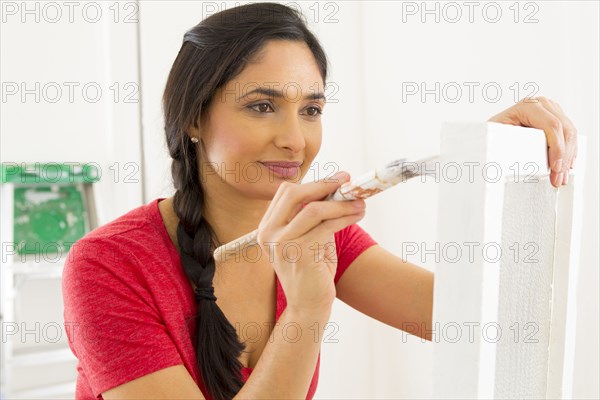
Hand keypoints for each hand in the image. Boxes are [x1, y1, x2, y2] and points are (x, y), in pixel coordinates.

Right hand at [256, 171, 365, 315]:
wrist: (309, 306)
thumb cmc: (311, 271)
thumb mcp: (307, 237)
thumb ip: (312, 215)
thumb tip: (337, 188)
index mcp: (267, 227)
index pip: (286, 193)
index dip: (313, 183)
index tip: (336, 180)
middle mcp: (269, 234)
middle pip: (295, 194)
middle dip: (325, 184)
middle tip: (348, 181)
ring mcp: (282, 244)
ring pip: (314, 209)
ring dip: (341, 203)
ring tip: (359, 203)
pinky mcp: (299, 253)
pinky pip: (326, 226)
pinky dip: (345, 217)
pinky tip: (358, 215)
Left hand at [488, 96, 577, 187]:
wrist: (491, 133)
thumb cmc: (491, 136)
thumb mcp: (496, 138)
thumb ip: (509, 143)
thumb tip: (520, 158)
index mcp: (527, 106)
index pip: (552, 126)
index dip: (557, 148)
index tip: (554, 168)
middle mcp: (541, 104)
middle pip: (565, 130)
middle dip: (564, 157)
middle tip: (558, 179)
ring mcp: (551, 110)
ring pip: (570, 134)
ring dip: (569, 158)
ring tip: (560, 178)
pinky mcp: (556, 118)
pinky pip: (570, 136)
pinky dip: (570, 153)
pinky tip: (566, 167)